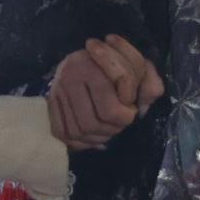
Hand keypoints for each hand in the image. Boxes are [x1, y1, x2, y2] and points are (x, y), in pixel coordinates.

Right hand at [46, 34, 163, 150]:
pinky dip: (84, 142)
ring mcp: (58, 91)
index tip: (130, 103)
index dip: (131, 100)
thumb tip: (145, 103)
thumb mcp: (133, 68)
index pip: (122, 85)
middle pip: (106, 114)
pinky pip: (68, 135)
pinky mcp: (50, 108)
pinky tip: (93, 136)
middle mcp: (72, 73)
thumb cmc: (109, 70)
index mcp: (95, 56)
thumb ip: (149, 82)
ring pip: (87, 128)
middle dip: (119, 123)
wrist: (72, 68)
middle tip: (121, 120)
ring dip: (103, 135)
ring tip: (109, 129)